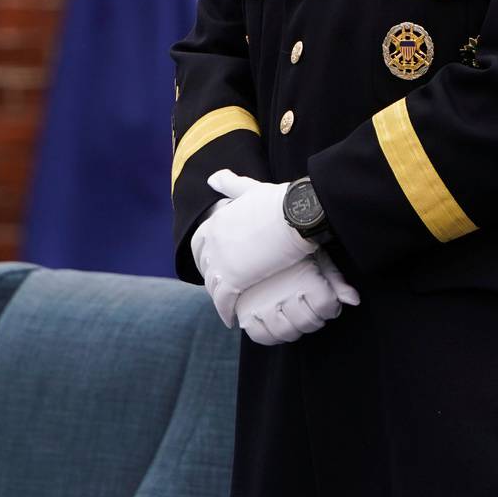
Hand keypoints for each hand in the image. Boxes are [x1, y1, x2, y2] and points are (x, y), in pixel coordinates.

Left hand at [191, 170, 317, 326]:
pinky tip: (231, 319)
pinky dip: (225, 311)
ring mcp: (219, 261)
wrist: (297, 215)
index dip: (208, 256)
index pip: (200, 244)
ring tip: (229, 306)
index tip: (218, 265)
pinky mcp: (232, 279)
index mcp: (215, 221)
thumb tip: (212, 177)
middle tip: (223, 288)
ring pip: (213, 286)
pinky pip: (224, 300)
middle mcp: (211, 241)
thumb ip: (230, 183)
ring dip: (218, 298)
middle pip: (205, 266)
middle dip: (211, 278)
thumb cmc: (281, 201)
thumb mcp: (251, 188)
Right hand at [236, 253, 357, 345]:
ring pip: (285, 332)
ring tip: (294, 317)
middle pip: (307, 323)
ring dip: (295, 329)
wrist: (263, 237)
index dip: (331, 308)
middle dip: (314, 319)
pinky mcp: (245, 310)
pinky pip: (259, 336)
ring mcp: (262, 302)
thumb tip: (354, 300)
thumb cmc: (296, 251)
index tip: (328, 303)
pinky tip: (277, 325)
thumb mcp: (320, 260)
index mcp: (304, 276)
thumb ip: (336, 282)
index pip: (326, 307)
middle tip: (310, 310)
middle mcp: (283, 291)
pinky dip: (270, 336)